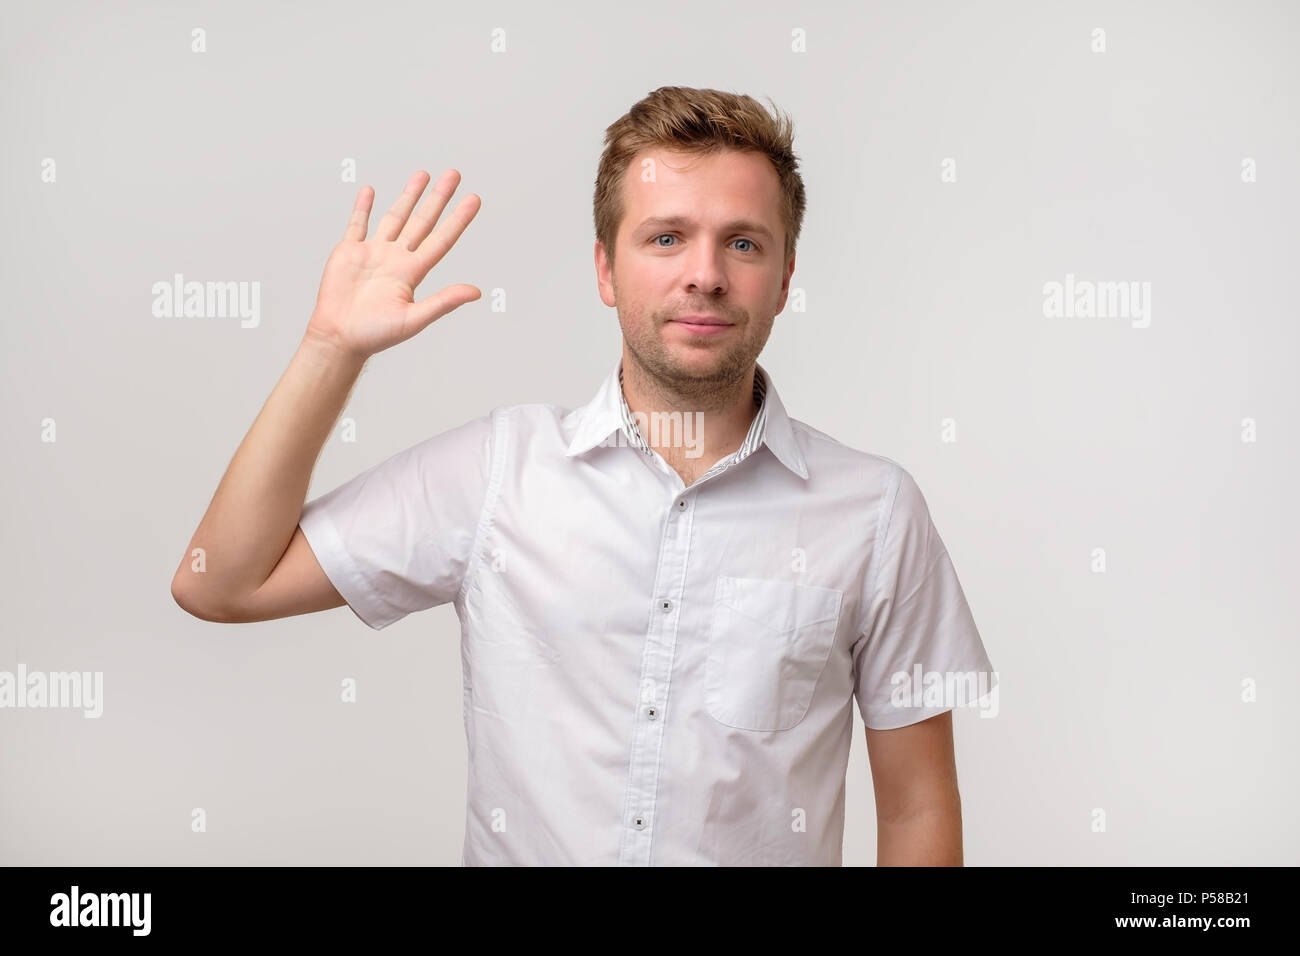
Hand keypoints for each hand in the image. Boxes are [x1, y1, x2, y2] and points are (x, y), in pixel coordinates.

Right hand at [305, 169, 481, 360]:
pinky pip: (358, 224)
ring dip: (408, 196)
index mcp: (413, 272)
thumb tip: (476, 292)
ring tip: (423, 175)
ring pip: (395, 217)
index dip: (459, 219)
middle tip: (454, 174)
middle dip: (438, 197)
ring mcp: (373, 253)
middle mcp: (396, 258)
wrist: (339, 337)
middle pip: (422, 221)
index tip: (474, 198)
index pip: (442, 239)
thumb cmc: (375, 335)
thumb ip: (444, 302)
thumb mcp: (414, 319)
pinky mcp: (349, 251)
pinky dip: (363, 207)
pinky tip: (370, 191)